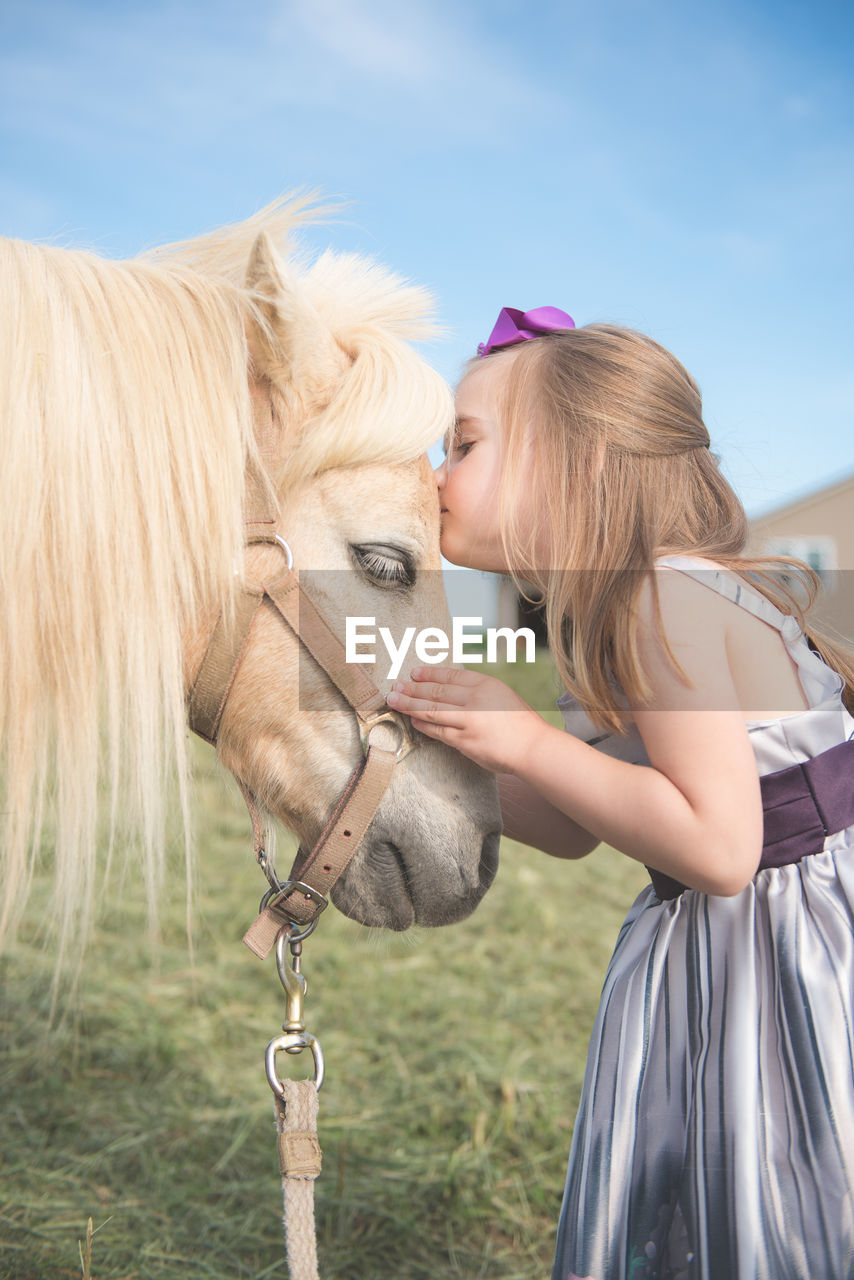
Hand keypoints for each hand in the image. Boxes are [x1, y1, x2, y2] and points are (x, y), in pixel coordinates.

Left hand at [386, 666, 545, 773]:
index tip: (414, 672)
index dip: (429, 673)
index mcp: (486, 684)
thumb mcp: (501, 695)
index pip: (451, 675)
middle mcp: (476, 699)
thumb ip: (477, 691)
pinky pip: (438, 731)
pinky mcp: (465, 741)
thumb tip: (449, 690)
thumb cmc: (519, 722)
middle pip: (437, 691)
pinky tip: (413, 721)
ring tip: (395, 701)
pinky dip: (423, 726)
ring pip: (432, 710)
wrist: (532, 747)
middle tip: (395, 687)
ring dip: (410, 705)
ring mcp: (469, 721)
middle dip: (413, 688)